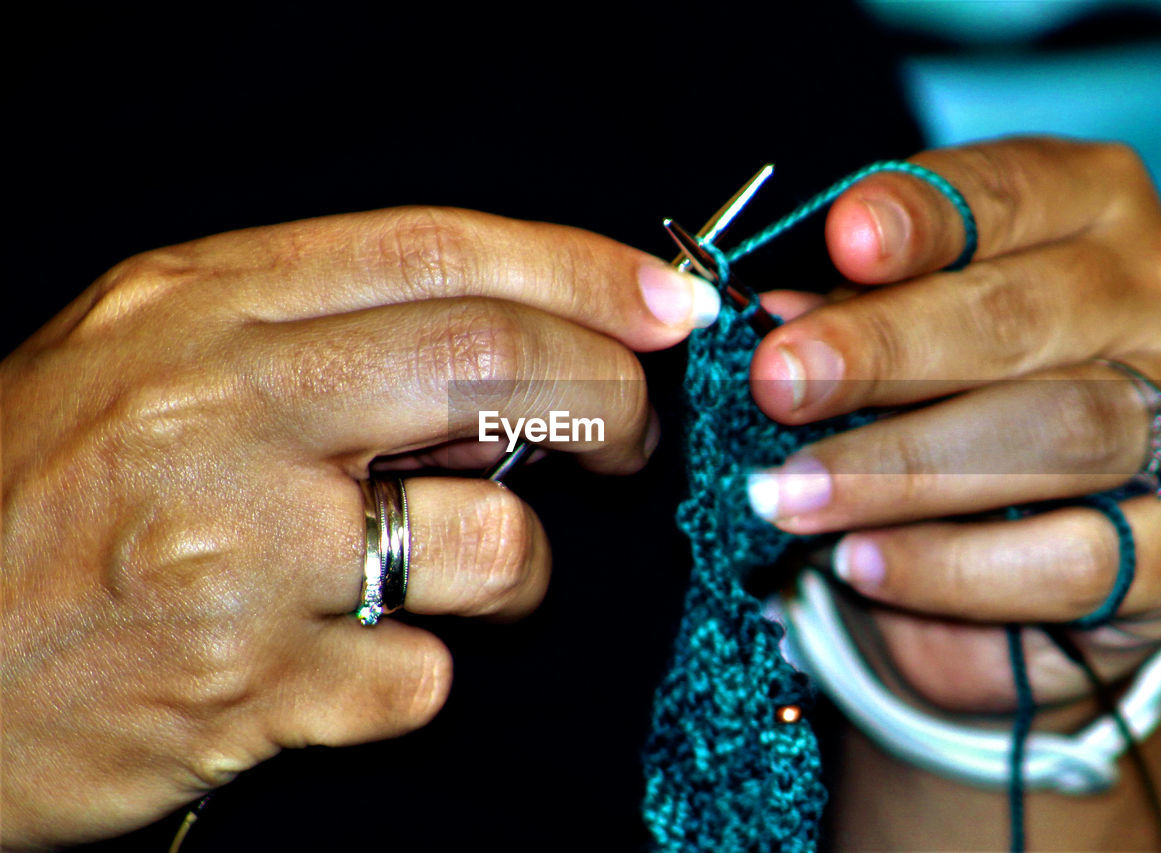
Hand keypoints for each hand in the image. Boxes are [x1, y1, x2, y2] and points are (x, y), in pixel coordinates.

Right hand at [0, 207, 716, 847]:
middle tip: (633, 435)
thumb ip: (313, 329)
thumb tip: (505, 344)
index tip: (665, 303)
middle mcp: (222, 411)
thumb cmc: (40, 498)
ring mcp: (238, 553)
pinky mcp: (250, 688)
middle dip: (609, 397)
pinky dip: (429, 673)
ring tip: (475, 575)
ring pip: (492, 539)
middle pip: (492, 364)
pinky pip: (425, 679)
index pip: (435, 253)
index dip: (579, 269)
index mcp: (197, 308)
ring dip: (525, 566)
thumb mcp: (148, 357)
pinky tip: (363, 659)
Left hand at [745, 137, 1160, 710]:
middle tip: (779, 386)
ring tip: (795, 496)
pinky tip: (867, 562)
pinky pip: (1077, 557)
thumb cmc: (969, 398)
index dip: (922, 217)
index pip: (1007, 192)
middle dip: (881, 353)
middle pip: (1019, 315)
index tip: (842, 241)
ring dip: (901, 470)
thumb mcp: (908, 331)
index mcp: (1095, 206)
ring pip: (1052, 432)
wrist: (1054, 541)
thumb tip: (777, 316)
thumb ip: (857, 314)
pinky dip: (955, 566)